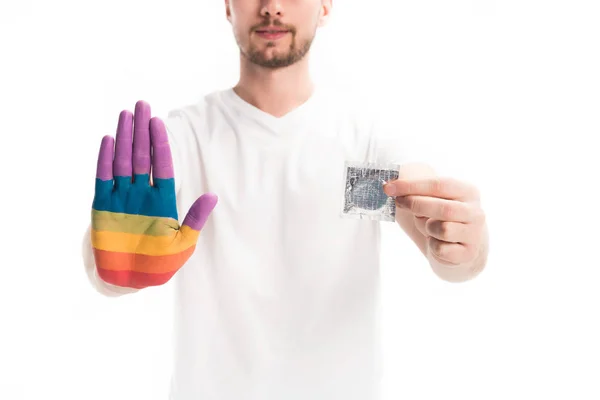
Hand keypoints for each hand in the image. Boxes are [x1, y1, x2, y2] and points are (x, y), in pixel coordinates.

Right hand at [91, 100, 217, 288]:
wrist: (130, 281)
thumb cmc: (158, 264)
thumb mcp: (182, 243)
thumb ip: (194, 218)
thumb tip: (213, 196)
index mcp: (162, 200)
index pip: (162, 165)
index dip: (160, 144)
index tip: (159, 122)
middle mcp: (141, 194)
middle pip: (141, 156)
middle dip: (142, 131)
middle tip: (142, 105)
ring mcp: (121, 198)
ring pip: (122, 161)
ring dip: (124, 138)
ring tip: (126, 115)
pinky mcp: (102, 207)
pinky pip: (103, 179)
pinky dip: (105, 161)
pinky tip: (108, 140)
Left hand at [384, 177, 485, 265]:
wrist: (459, 248)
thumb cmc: (439, 218)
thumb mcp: (431, 199)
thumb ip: (414, 190)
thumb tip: (391, 185)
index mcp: (467, 191)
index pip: (440, 184)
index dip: (412, 185)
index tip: (389, 187)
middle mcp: (475, 211)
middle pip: (443, 208)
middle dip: (415, 204)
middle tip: (398, 202)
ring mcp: (474, 234)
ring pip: (443, 229)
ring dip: (427, 228)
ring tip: (429, 229)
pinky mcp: (468, 253)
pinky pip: (440, 249)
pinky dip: (432, 246)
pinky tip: (437, 243)